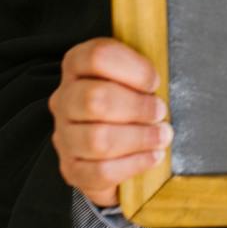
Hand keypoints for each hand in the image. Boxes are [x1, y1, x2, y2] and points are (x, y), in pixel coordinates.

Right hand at [50, 38, 171, 207]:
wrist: (113, 149)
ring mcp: (64, 136)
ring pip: (97, 139)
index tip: (155, 82)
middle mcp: (64, 100)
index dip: (133, 69)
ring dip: (139, 138)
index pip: (98, 56)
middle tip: (161, 112)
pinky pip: (101, 171)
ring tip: (162, 136)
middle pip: (94, 98)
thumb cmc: (130, 105)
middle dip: (137, 107)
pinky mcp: (71, 169)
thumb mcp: (135, 80)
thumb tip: (162, 83)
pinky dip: (133, 164)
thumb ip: (144, 75)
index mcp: (77, 67)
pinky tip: (153, 157)